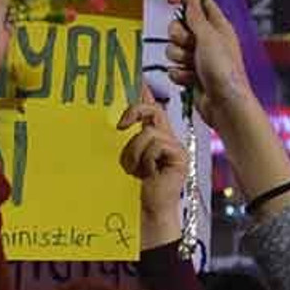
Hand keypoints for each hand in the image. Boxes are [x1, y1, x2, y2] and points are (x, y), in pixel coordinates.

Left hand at [118, 87, 188, 215]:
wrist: (146, 212)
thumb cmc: (132, 189)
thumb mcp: (121, 158)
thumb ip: (121, 140)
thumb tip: (111, 120)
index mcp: (152, 137)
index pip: (149, 108)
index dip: (143, 93)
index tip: (135, 78)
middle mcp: (165, 138)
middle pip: (153, 111)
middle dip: (134, 112)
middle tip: (120, 126)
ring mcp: (174, 147)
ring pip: (149, 132)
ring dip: (134, 152)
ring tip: (133, 169)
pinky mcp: (179, 156)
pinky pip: (157, 144)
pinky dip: (146, 159)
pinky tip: (147, 173)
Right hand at [165, 0, 251, 128]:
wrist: (223, 104)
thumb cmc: (224, 71)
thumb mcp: (209, 37)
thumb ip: (196, 18)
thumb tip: (190, 0)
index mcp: (217, 26)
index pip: (199, 2)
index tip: (169, 0)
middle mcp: (207, 40)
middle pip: (179, 26)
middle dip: (178, 36)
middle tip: (189, 44)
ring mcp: (198, 57)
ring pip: (172, 48)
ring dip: (179, 58)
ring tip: (193, 66)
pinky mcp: (190, 73)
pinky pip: (173, 67)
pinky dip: (179, 74)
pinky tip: (192, 79)